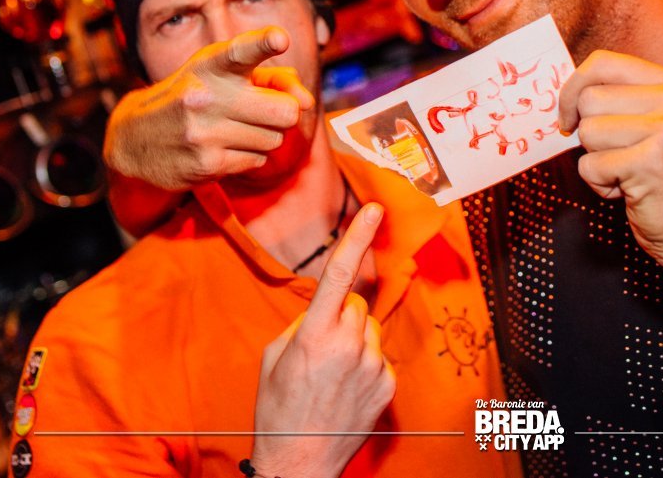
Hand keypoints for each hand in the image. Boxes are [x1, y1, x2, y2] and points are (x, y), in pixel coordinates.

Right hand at [103, 27, 314, 190]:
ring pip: (275, 139)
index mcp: (210, 65)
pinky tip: (223, 148)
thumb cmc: (194, 97)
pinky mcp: (206, 164)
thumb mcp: (221, 75)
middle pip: (285, 111)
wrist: (134, 139)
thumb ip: (270, 78)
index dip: (263, 43)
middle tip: (262, 111)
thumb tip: (307, 101)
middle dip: (283, 113)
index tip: (280, 39)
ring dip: (264, 136)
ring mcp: (203, 132)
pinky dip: (249, 156)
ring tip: (234, 129)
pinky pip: (258, 160)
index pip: (241, 51)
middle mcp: (205, 96)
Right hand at [251, 203, 394, 477]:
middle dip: (341, 315)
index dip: (356, 238)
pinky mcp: (387, 384)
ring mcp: (372, 366)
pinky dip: (365, 364)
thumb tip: (325, 309)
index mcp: (315, 335)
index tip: (372, 210)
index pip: (339, 275)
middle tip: (320, 347)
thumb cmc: (278, 410)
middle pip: (356, 305)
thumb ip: (302, 324)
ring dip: (354, 340)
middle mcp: (348, 346)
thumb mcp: (275, 358)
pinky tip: (346, 388)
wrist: (299, 464)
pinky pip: (378, 356)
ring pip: (369, 329)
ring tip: (332, 374)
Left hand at [558, 51, 662, 288]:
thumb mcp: (660, 127)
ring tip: (629, 175)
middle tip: (617, 157)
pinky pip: (590, 165)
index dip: (574, 88)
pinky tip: (631, 192)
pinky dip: (600, 185)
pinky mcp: (651, 162)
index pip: (604, 62)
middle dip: (589, 133)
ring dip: (597, 161)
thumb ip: (624, 101)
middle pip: (589, 98)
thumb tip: (570, 89)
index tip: (568, 115)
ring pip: (587, 131)